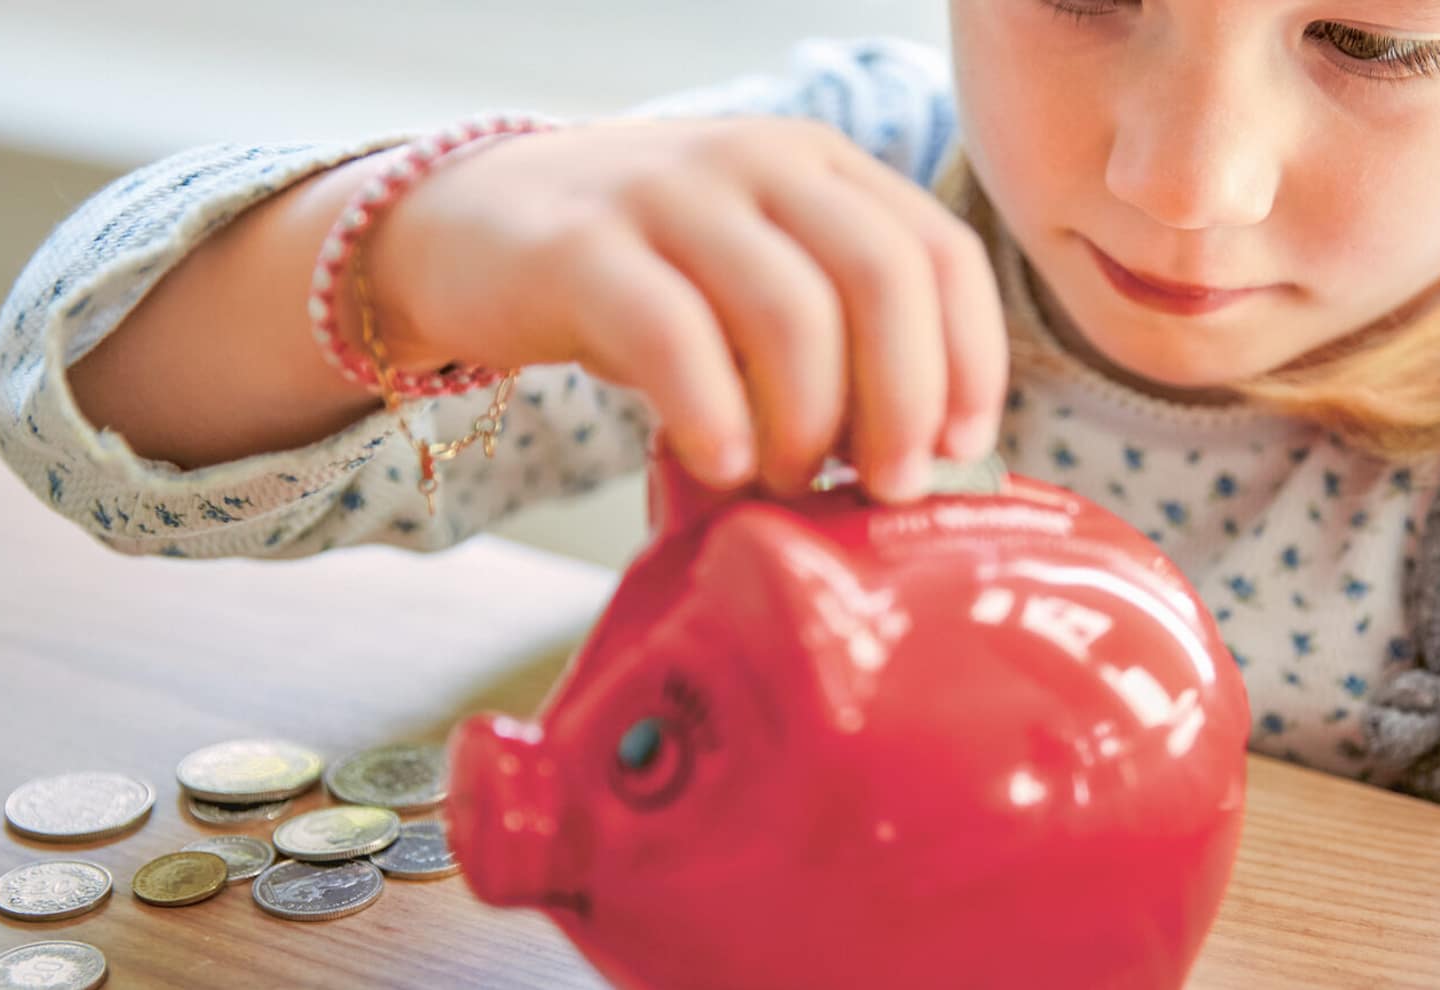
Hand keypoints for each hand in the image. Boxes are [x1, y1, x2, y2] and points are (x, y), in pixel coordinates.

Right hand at [367, 115, 1006, 502]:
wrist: (468, 229)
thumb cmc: (644, 282)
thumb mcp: (754, 283)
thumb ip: (835, 343)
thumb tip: (917, 466)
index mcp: (822, 167)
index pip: (940, 251)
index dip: (971, 359)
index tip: (962, 450)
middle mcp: (757, 161)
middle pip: (882, 277)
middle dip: (905, 400)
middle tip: (887, 486)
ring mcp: (668, 193)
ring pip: (790, 311)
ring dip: (810, 423)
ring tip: (790, 483)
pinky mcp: (580, 246)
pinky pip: (673, 336)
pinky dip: (714, 416)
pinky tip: (720, 468)